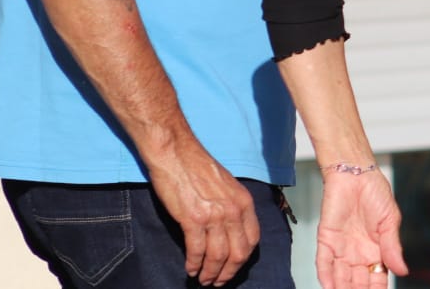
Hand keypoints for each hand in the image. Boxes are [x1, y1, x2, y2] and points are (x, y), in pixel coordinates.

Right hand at [144, 139, 259, 285]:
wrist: (176, 154)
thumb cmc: (198, 168)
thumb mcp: (227, 186)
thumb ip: (232, 207)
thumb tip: (230, 232)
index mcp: (244, 202)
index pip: (252, 239)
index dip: (243, 259)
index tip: (234, 267)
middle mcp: (233, 210)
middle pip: (238, 252)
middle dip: (229, 272)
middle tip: (218, 282)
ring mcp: (214, 215)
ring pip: (218, 256)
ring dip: (210, 272)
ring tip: (203, 279)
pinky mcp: (192, 219)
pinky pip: (196, 250)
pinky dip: (194, 264)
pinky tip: (190, 269)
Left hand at [315, 169, 407, 288]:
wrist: (356, 173)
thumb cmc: (376, 193)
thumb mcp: (390, 221)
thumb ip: (393, 248)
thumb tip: (403, 271)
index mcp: (376, 251)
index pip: (377, 278)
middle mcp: (357, 254)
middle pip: (358, 282)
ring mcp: (341, 249)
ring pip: (340, 277)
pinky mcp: (326, 240)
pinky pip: (324, 263)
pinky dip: (326, 277)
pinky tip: (329, 288)